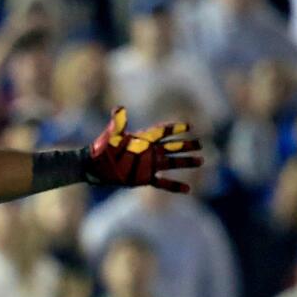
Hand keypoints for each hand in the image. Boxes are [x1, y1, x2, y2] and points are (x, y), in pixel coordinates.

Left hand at [85, 107, 202, 192]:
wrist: (95, 166)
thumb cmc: (102, 148)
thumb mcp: (111, 135)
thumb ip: (118, 123)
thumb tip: (119, 108)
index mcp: (143, 138)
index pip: (162, 131)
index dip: (174, 128)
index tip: (188, 126)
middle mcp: (149, 151)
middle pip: (172, 146)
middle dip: (186, 145)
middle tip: (200, 144)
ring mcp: (148, 164)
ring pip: (172, 162)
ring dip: (186, 161)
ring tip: (201, 160)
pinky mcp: (144, 177)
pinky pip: (163, 182)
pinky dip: (174, 185)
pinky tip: (188, 189)